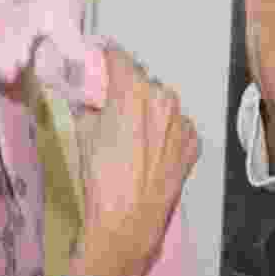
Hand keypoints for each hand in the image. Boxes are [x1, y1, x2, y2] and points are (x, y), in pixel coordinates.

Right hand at [71, 44, 200, 275]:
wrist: (127, 221)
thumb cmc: (100, 176)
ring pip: (162, 103)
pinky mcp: (192, 145)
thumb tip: (87, 95)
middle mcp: (164, 99)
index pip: (119, 57)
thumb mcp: (82, 132)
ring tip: (132, 133)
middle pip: (142, 80)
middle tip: (111, 102)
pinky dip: (164, 131)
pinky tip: (149, 149)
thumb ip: (87, 104)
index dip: (106, 55)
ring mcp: (182, 122)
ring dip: (148, 109)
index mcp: (133, 90)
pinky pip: (177, 126)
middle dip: (126, 86)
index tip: (98, 56)